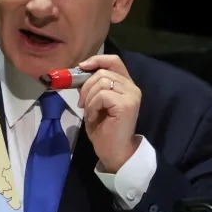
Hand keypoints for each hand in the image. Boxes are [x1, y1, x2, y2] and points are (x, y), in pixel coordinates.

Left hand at [77, 54, 141, 172]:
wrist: (114, 152)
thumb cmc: (105, 130)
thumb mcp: (96, 104)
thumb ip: (93, 87)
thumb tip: (78, 73)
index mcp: (126, 85)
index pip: (114, 61)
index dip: (97, 60)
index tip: (81, 67)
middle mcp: (132, 88)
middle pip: (102, 72)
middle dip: (86, 86)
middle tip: (82, 103)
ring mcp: (131, 95)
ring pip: (100, 82)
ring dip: (88, 98)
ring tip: (90, 113)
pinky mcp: (126, 104)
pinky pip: (101, 95)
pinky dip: (92, 106)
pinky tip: (94, 118)